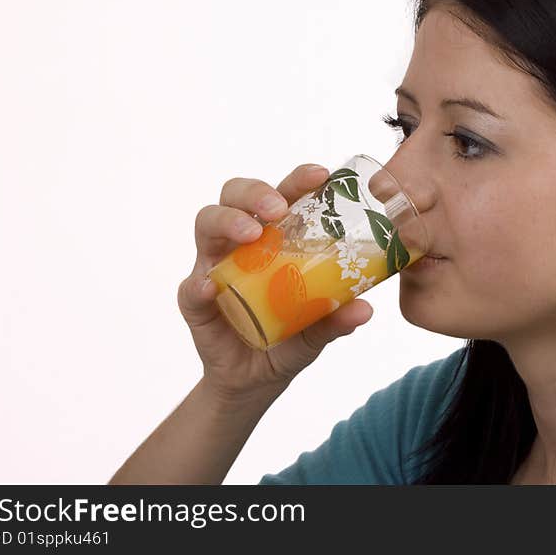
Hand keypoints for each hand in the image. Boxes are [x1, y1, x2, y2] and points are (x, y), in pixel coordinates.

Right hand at [177, 164, 373, 402]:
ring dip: (228, 222)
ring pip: (207, 223)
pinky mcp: (194, 300)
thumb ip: (336, 319)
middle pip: (236, 196)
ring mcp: (214, 267)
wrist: (256, 380)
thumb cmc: (290, 338)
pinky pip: (189, 287)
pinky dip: (198, 284)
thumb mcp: (318, 330)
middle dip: (255, 193)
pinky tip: (209, 288)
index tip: (320, 175)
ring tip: (251, 235)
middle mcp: (241, 243)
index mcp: (275, 238)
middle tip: (277, 209)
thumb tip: (365, 308)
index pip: (282, 196)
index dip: (297, 180)